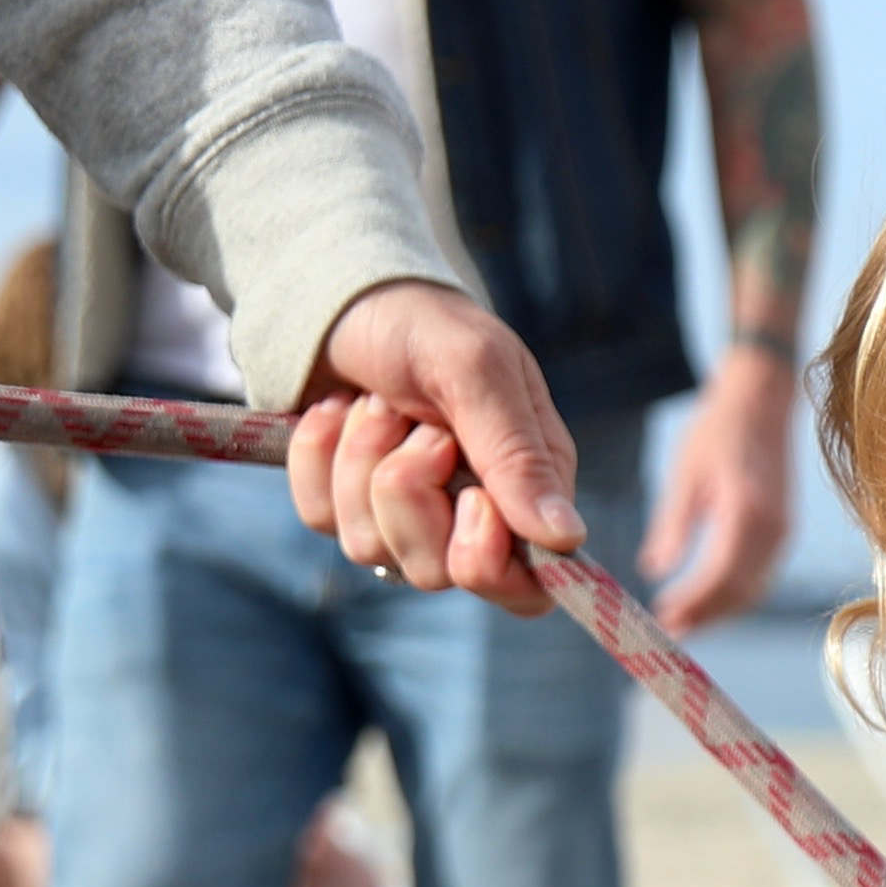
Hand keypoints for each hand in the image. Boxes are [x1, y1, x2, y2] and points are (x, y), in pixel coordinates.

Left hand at [293, 279, 586, 612]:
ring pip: (369, 547)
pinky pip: (319, 517)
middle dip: (408, 490)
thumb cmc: (425, 324)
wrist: (345, 295)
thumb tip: (568, 539)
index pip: (525, 591)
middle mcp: (466, 518)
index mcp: (525, 493)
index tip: (471, 498)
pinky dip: (318, 455)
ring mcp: (400, 518)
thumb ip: (517, 456)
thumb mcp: (478, 372)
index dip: (488, 560)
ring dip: (359, 459)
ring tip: (376, 404)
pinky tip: (337, 412)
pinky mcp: (343, 506)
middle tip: (417, 424)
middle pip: (435, 573)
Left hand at [641, 347, 794, 630]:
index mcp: (746, 510)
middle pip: (740, 590)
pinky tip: (708, 598)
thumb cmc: (718, 428)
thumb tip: (652, 570)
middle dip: (706, 615)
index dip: (694, 602)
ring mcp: (782, 532)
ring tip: (684, 621)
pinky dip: (734, 593)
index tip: (664, 617)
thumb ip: (672, 525)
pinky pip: (760, 575)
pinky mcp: (782, 531)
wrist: (763, 399)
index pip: (721, 574)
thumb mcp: (686, 473)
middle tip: (670, 630)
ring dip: (720, 610)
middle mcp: (771, 528)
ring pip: (753, 588)